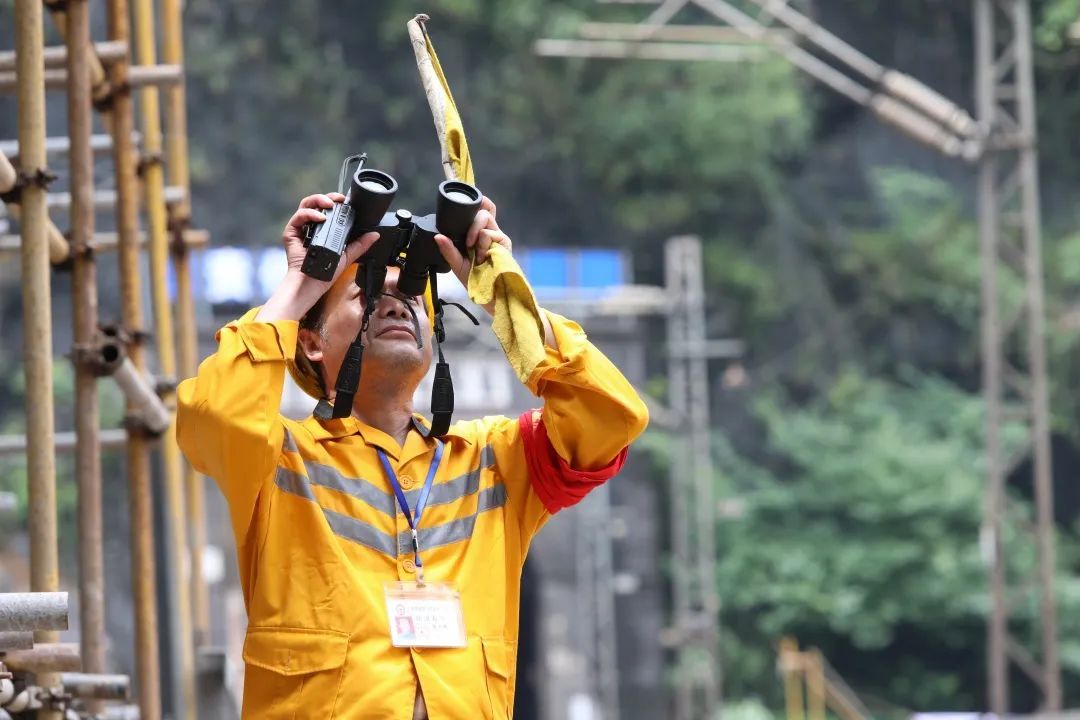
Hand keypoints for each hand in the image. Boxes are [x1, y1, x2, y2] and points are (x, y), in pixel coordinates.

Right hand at [257, 193, 378, 321]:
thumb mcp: (346, 256)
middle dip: (328, 197)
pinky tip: (320, 218)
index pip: (328, 209)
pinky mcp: (291, 233)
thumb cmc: (325, 273)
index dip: (336, 202)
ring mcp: (300, 228)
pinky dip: (310, 214)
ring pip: (306, 204)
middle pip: (316, 203)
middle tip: (339, 199)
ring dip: (318, 200)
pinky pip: (298, 217)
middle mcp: (311, 226)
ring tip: (330, 204)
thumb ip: (360, 244)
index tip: (346, 201)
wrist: (312, 284)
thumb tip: (374, 235)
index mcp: (322, 230)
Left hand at [434, 196, 512, 289]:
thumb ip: (448, 249)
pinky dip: (481, 243)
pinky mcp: (503, 241)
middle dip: (474, 215)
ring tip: (473, 249)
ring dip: (474, 232)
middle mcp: (488, 231)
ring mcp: (497, 235)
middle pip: (484, 209)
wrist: (487, 292)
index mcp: (477, 234)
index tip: (465, 203)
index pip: (479, 211)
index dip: (477, 203)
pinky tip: (481, 256)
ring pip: (485, 217)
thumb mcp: (456, 263)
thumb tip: (437, 236)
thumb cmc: (474, 278)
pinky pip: (488, 232)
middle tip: (467, 233)